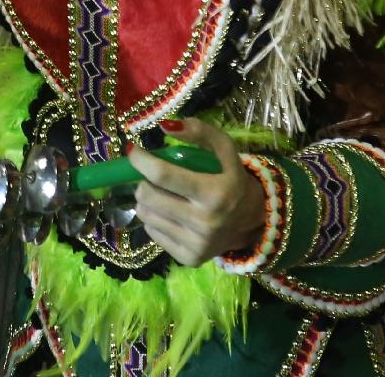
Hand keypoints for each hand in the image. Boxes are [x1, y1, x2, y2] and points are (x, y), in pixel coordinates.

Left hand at [130, 119, 265, 266]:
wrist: (251, 221)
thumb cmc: (232, 179)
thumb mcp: (225, 150)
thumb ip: (200, 133)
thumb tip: (165, 126)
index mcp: (214, 193)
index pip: (162, 175)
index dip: (140, 160)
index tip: (133, 150)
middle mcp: (205, 222)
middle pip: (148, 196)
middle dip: (143, 182)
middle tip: (152, 177)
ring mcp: (196, 243)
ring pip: (146, 216)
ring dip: (147, 201)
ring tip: (162, 195)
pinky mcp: (188, 259)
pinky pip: (152, 234)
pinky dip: (155, 220)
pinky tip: (170, 213)